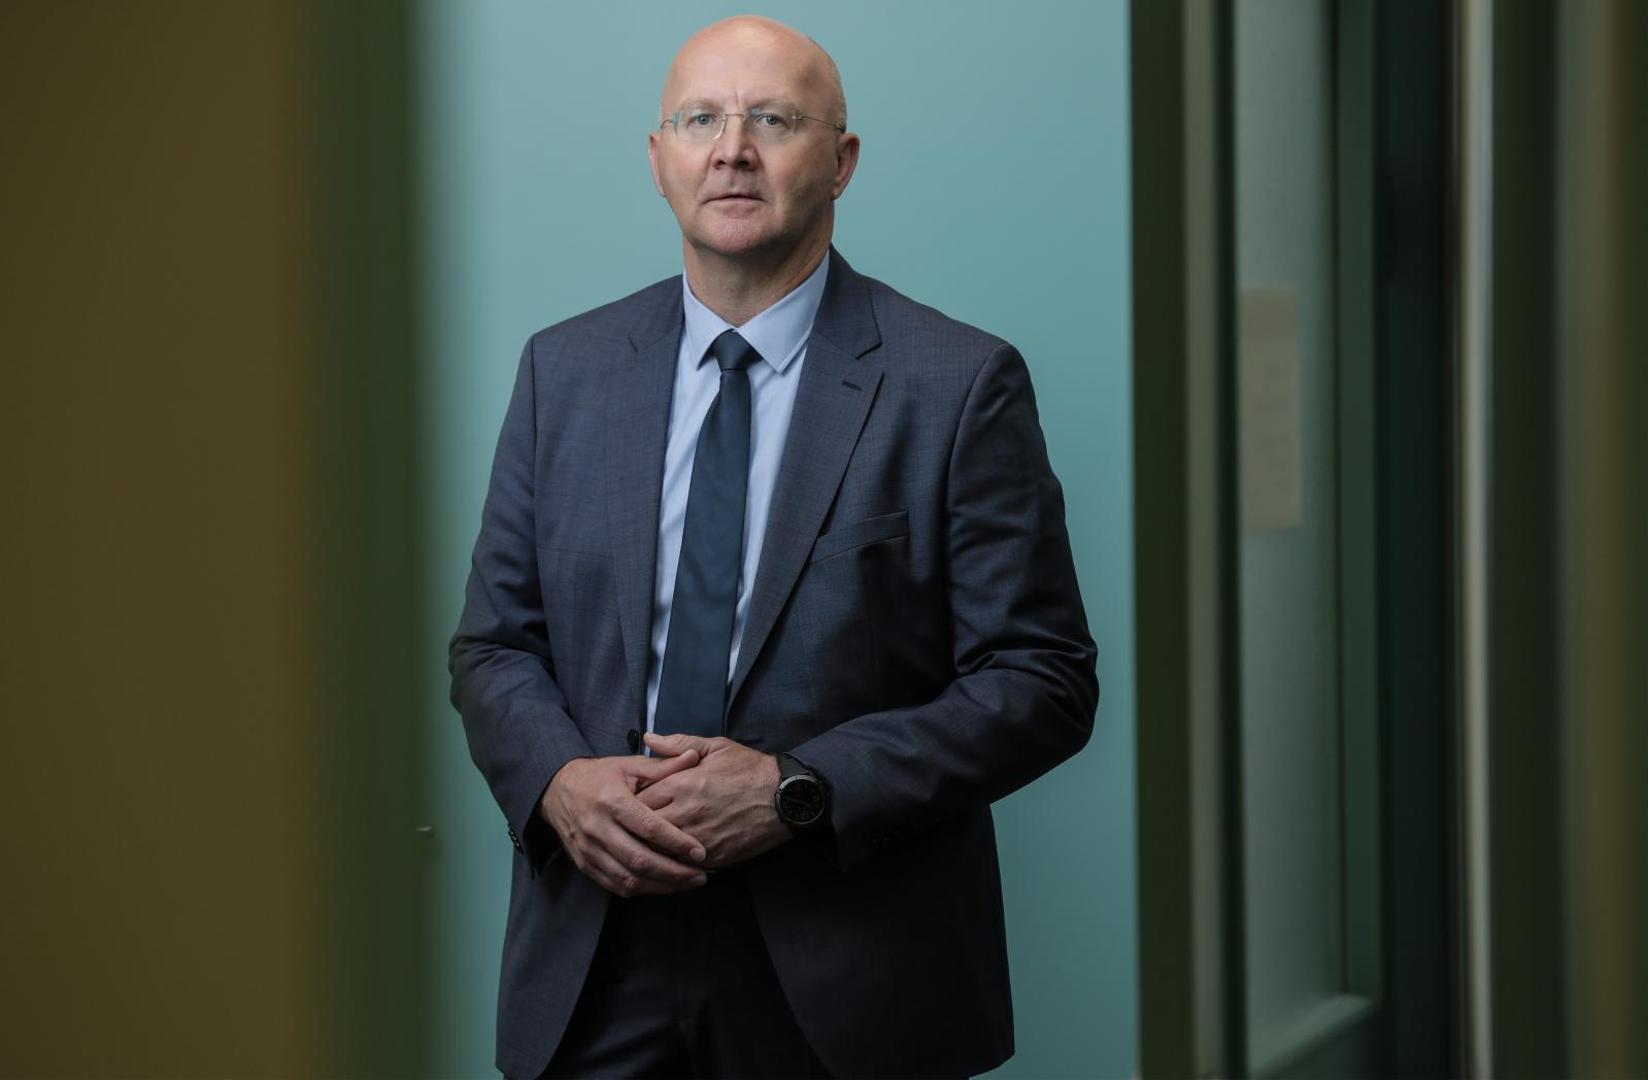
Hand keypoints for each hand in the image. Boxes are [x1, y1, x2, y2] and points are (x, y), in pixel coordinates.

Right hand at [540, 751, 708, 896]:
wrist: (557, 790)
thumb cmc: (600, 776)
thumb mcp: (629, 765)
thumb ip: (663, 766)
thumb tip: (694, 756)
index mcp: (612, 800)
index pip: (648, 827)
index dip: (676, 842)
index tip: (700, 852)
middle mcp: (598, 828)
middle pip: (639, 860)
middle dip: (674, 873)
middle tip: (700, 876)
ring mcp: (588, 850)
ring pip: (628, 879)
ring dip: (660, 886)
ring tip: (686, 883)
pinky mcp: (584, 864)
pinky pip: (614, 885)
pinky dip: (641, 889)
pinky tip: (661, 886)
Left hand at [638, 733, 790, 868]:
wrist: (784, 796)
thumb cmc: (750, 769)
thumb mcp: (715, 746)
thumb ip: (678, 744)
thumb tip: (648, 739)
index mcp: (681, 783)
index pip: (638, 800)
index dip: (630, 804)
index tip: (629, 806)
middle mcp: (685, 812)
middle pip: (642, 828)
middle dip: (635, 829)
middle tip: (631, 829)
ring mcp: (698, 836)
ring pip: (658, 850)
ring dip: (650, 849)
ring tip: (646, 847)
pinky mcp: (713, 856)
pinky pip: (681, 865)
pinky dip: (673, 863)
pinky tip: (670, 859)